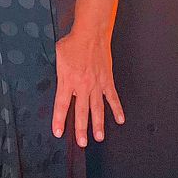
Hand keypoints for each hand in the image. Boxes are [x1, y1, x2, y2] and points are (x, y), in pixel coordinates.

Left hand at [51, 31, 124, 146]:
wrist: (91, 33)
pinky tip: (120, 119)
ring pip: (97, 109)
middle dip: (81, 129)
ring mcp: (96, 84)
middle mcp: (82, 86)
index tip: (58, 132)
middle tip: (82, 143)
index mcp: (67, 81)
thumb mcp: (59, 58)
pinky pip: (112, 97)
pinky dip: (117, 109)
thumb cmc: (73, 42)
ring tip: (99, 137)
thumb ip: (61, 73)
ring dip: (98, 124)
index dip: (59, 120)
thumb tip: (62, 80)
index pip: (62, 105)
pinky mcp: (107, 80)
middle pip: (81, 112)